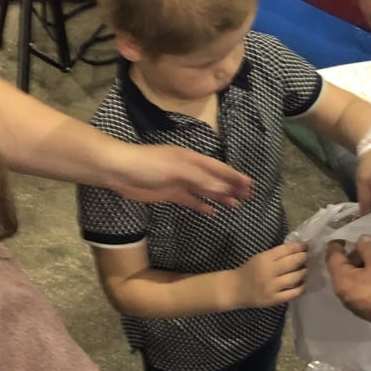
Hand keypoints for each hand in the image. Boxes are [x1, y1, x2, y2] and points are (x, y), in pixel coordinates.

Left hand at [107, 144, 252, 213]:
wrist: (120, 171)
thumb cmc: (149, 165)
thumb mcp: (178, 170)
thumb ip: (201, 179)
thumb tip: (223, 189)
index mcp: (193, 159)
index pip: (219, 168)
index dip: (235, 176)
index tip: (251, 185)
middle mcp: (189, 170)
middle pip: (215, 179)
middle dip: (231, 187)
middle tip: (248, 197)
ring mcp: (179, 182)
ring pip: (205, 191)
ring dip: (220, 197)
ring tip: (236, 205)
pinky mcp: (170, 194)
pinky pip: (190, 200)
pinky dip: (201, 205)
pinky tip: (212, 211)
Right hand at [236, 242, 307, 307]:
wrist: (235, 290)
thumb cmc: (249, 271)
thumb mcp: (259, 258)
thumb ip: (276, 255)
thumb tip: (297, 250)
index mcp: (264, 259)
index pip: (286, 250)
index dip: (299, 247)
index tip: (306, 246)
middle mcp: (268, 272)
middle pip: (293, 262)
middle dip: (303, 258)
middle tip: (307, 257)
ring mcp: (271, 287)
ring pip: (295, 277)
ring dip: (304, 272)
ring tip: (304, 270)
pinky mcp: (274, 299)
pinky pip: (293, 293)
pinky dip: (301, 288)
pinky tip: (302, 284)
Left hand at [326, 235, 370, 331]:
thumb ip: (366, 246)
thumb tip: (360, 241)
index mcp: (341, 281)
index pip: (332, 258)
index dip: (336, 244)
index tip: (342, 235)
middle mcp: (343, 294)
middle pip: (341, 269)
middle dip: (351, 255)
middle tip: (365, 244)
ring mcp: (354, 304)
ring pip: (352, 279)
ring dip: (360, 267)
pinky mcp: (366, 310)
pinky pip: (360, 288)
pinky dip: (365, 277)